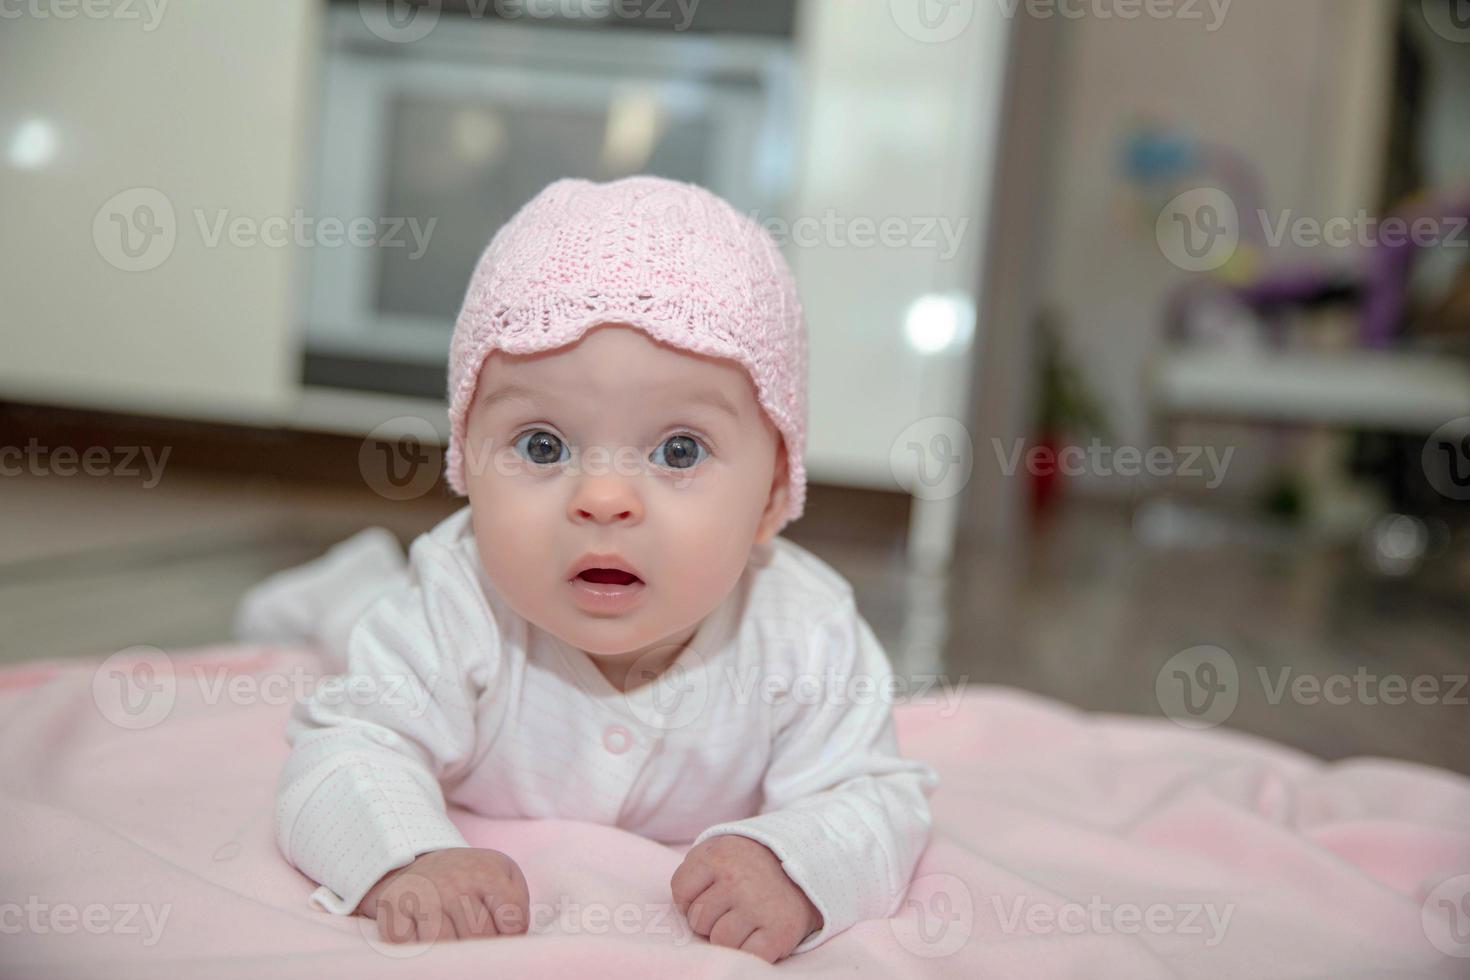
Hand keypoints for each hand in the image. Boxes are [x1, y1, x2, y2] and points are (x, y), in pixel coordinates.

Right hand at [356, 847, 529, 944]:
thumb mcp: (501, 874)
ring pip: (444, 945)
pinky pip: (408, 945)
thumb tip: (513, 938)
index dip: (510, 936)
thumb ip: (516, 904)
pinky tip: (423, 938)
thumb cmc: (468, 876)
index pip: (511, 923)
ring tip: (452, 940)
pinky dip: (416, 948)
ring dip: (450, 951)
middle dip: (481, 946)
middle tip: (473, 938)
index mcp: (486, 874)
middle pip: (478, 938)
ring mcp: (423, 896)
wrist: (418, 860)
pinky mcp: (394, 909)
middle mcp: (454, 884)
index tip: (502, 934)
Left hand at [670, 835, 821, 962]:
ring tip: (749, 918)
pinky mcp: (780, 932)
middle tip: (735, 904)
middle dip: (712, 917)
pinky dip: (752, 949)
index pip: (681, 891)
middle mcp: (737, 878)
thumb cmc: (753, 863)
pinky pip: (746, 955)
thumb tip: (682, 909)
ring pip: (719, 940)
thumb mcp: (720, 850)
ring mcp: (759, 906)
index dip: (692, 898)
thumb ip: (694, 870)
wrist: (809, 865)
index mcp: (719, 855)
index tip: (713, 892)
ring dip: (731, 936)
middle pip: (698, 919)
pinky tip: (761, 932)